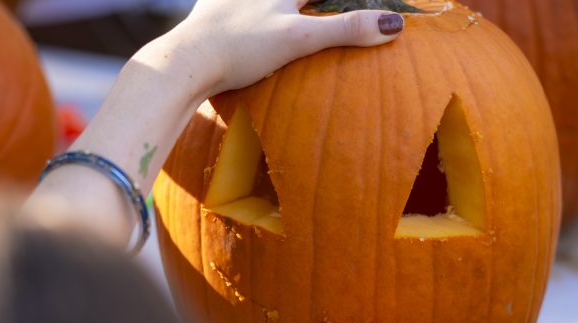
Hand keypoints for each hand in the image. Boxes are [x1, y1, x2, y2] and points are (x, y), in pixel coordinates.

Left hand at [171, 0, 404, 94]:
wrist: (185, 62)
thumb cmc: (242, 47)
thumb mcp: (299, 38)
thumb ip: (345, 30)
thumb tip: (393, 26)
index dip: (345, 5)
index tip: (349, 10)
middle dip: (309, 6)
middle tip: (314, 12)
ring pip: (268, 3)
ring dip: (283, 8)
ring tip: (293, 13)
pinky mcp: (211, 9)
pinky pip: (237, 5)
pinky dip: (249, 10)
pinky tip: (247, 15)